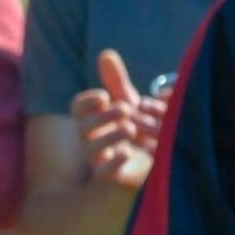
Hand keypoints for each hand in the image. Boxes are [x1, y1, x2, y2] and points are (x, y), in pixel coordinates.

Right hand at [68, 49, 169, 189]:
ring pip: (90, 151)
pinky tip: (128, 152)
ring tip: (131, 129)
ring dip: (109, 136)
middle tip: (126, 109)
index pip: (78, 110)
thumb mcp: (129, 104)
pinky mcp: (113, 180)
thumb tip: (104, 54)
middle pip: (83, 129)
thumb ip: (116, 81)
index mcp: (95, 121)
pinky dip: (113, 163)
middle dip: (103, 117)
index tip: (104, 96)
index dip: (86, 102)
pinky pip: (103, 174)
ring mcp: (101, 161)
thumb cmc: (139, 133)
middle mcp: (93, 141)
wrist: (156, 165)